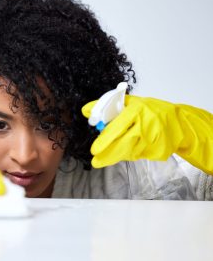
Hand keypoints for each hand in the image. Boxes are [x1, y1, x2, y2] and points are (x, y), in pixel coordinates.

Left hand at [82, 95, 212, 173]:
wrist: (179, 123)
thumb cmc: (150, 110)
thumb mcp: (129, 102)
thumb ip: (106, 106)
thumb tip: (85, 111)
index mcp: (137, 110)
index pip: (118, 126)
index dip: (105, 140)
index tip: (94, 150)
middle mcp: (146, 126)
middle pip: (123, 144)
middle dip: (108, 155)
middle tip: (96, 161)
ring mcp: (154, 140)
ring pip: (129, 153)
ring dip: (117, 155)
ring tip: (106, 156)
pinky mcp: (158, 152)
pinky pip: (138, 156)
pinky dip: (130, 154)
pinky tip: (129, 149)